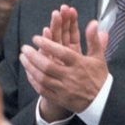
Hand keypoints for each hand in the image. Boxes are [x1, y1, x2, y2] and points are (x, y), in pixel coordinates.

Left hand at [19, 5, 108, 121]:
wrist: (102, 102)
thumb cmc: (98, 77)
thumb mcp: (98, 57)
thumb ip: (93, 39)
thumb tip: (93, 22)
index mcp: (80, 65)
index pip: (62, 53)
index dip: (47, 44)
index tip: (36, 38)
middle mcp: (71, 77)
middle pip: (48, 66)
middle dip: (34, 56)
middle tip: (24, 47)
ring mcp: (64, 89)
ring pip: (43, 78)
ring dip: (30, 67)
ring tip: (23, 57)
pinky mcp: (60, 99)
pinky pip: (43, 90)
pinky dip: (33, 81)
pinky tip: (28, 72)